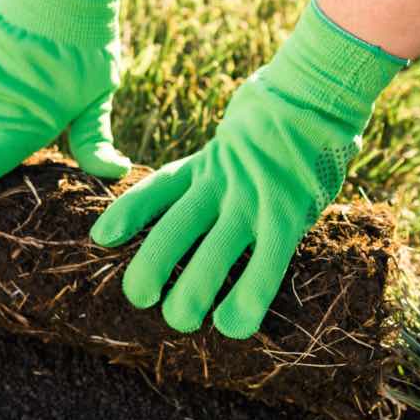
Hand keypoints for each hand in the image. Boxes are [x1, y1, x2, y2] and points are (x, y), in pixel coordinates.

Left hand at [91, 0, 406, 337]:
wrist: (320, 93)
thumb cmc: (281, 119)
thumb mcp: (240, 136)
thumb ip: (223, 165)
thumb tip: (208, 189)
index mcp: (207, 162)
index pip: (157, 188)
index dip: (128, 214)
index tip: (100, 237)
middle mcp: (222, 180)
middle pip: (176, 227)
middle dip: (152, 266)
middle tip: (138, 297)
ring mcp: (254, 197)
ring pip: (213, 250)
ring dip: (192, 290)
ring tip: (179, 321)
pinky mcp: (288, 213)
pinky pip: (267, 262)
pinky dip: (248, 297)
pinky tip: (233, 326)